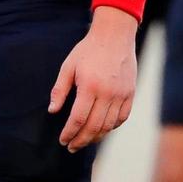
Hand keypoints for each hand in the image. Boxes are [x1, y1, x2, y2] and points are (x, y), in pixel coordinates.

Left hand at [48, 6, 137, 152]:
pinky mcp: (130, 93)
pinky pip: (122, 118)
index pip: (78, 119)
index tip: (63, 140)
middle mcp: (107, 93)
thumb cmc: (88, 50)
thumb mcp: (69, 65)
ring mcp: (120, 94)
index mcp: (89, 86)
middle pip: (94, 127)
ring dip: (96, 137)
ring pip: (109, 126)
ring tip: (85, 140)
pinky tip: (102, 129)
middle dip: (81, 140)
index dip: (69, 133)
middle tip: (72, 147)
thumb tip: (52, 111)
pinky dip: (111, 127)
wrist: (114, 35)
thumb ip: (60, 90)